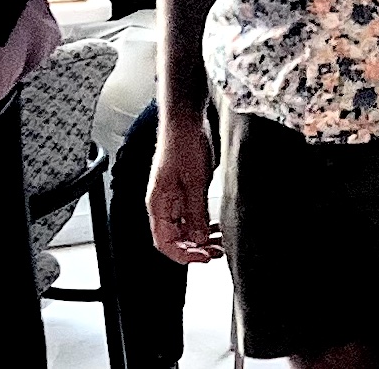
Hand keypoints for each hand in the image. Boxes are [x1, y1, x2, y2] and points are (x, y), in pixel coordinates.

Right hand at [147, 114, 222, 263]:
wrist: (186, 120)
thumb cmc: (183, 144)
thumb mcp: (194, 182)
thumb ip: (195, 213)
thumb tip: (198, 240)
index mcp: (158, 203)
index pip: (164, 243)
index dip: (184, 255)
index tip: (204, 258)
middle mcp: (163, 203)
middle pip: (175, 239)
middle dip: (196, 249)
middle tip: (217, 252)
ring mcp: (173, 197)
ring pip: (185, 228)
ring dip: (201, 238)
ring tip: (220, 242)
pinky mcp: (184, 190)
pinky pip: (191, 215)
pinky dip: (204, 224)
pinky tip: (217, 226)